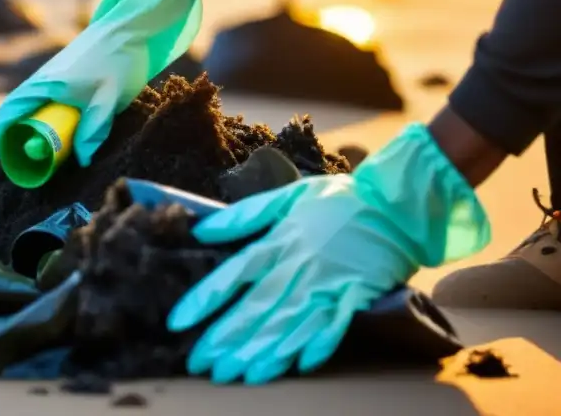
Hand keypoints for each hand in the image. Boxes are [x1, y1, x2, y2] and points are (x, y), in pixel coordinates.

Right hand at [0, 0, 202, 168]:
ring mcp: (52, 83)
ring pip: (27, 114)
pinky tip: (50, 144)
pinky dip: (39, 127)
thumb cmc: (119, 59)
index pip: (8, 116)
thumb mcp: (109, 97)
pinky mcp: (64, 84)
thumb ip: (93, 128)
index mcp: (45, 85)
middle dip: (6, 145)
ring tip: (27, 165)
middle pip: (13, 118)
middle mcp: (42, 84)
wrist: (131, 29)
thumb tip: (81, 160)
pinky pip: (42, 109)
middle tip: (8, 174)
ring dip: (23, 137)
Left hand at [167, 123, 490, 384]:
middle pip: (257, 306)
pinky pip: (336, 322)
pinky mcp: (357, 293)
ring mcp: (328, 280)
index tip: (178, 322)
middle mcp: (298, 264)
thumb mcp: (286, 196)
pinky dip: (320, 342)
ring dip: (266, 350)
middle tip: (205, 365)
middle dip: (229, 338)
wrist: (393, 201)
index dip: (204, 299)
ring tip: (242, 375)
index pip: (233, 273)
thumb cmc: (337, 199)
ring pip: (291, 320)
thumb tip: (200, 228)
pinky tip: (302, 364)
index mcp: (279, 240)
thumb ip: (244, 215)